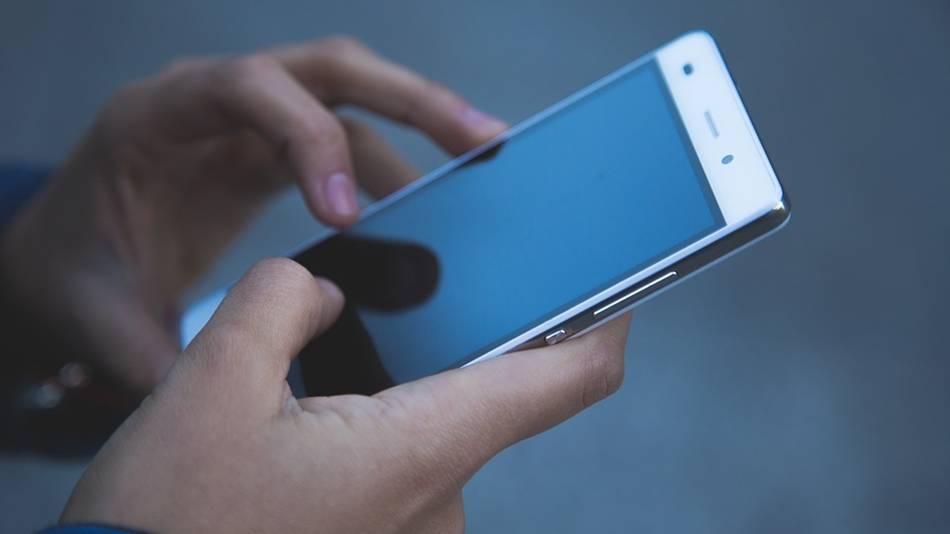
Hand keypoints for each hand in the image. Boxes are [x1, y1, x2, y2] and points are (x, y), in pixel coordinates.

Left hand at [0, 36, 505, 392]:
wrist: (64, 252)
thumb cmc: (72, 272)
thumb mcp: (99, 316)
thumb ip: (162, 359)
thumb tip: (236, 413)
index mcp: (157, 119)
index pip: (246, 89)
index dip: (307, 139)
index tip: (349, 218)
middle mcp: (211, 102)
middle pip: (325, 69)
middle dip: (409, 100)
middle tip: (479, 141)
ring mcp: (248, 120)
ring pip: (349, 95)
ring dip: (419, 125)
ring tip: (482, 165)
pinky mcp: (272, 149)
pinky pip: (346, 138)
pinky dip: (395, 165)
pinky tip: (429, 205)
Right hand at [60, 258, 631, 532]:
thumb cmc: (169, 525)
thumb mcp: (210, 383)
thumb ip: (281, 302)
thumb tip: (322, 294)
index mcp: (420, 451)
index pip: (563, 380)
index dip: (601, 322)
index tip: (612, 280)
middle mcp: (439, 502)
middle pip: (485, 395)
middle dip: (441, 343)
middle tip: (393, 302)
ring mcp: (415, 532)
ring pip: (432, 431)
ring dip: (392, 392)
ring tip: (316, 379)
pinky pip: (403, 468)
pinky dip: (373, 431)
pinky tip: (308, 422)